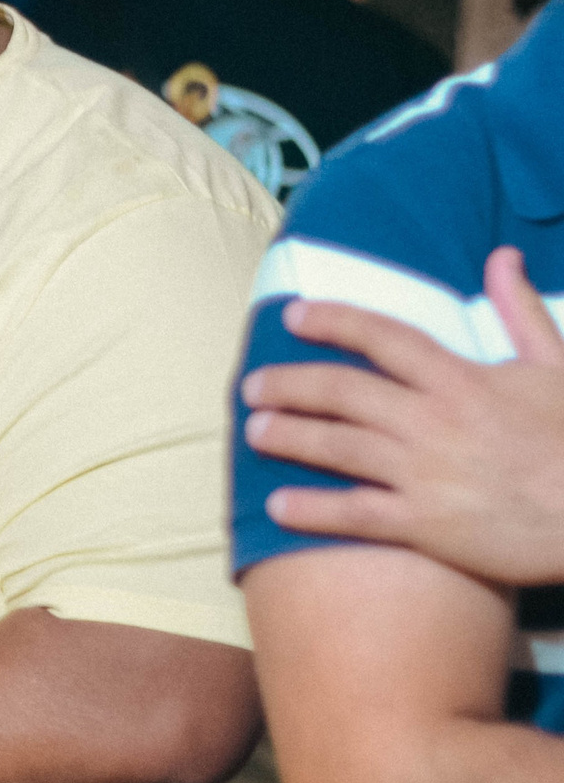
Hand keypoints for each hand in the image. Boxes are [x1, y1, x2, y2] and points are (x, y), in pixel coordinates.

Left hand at [244, 247, 563, 585]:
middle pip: (341, 390)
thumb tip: (500, 257)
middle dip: (288, 384)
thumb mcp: (560, 366)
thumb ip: (521, 312)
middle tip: (250, 386)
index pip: (382, 337)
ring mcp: (426, 474)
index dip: (332, 321)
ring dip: (287, 435)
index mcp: (463, 380)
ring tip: (251, 431)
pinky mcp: (428, 525)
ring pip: (336, 446)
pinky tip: (276, 506)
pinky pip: (355, 514)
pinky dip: (311, 509)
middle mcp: (434, 422)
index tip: (291, 315)